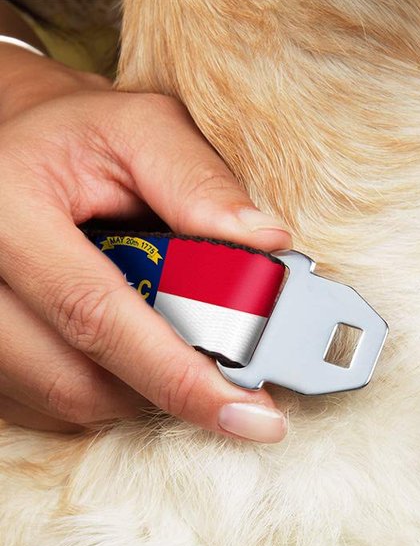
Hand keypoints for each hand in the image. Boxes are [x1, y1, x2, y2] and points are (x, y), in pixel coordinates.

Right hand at [0, 45, 291, 440]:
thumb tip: (267, 244)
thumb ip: (200, 182)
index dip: (179, 376)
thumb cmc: (80, 138)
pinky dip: (108, 393)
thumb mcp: (141, 130)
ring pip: (67, 401)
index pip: (97, 315)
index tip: (251, 415)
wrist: (14, 147)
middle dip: (170, 390)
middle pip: (78, 379)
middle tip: (233, 386)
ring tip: (177, 348)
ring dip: (141, 391)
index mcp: (8, 210)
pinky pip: (49, 407)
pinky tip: (132, 354)